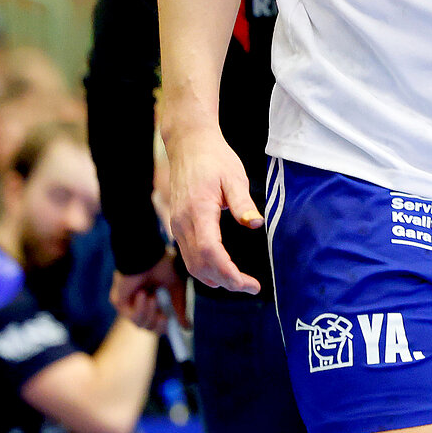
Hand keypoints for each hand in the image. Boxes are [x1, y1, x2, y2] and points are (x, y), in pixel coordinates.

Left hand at [111, 252, 187, 331]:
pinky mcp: (119, 301)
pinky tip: (143, 294)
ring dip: (150, 314)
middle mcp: (141, 303)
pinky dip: (140, 308)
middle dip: (159, 325)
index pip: (159, 324)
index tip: (174, 329)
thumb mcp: (177, 290)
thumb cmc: (164, 266)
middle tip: (165, 317)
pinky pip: (131, 317)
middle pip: (150, 328)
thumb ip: (180, 309)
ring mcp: (129, 303)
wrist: (147, 253)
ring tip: (153, 297)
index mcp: (156, 299)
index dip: (166, 328)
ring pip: (141, 325)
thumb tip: (187, 328)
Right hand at [164, 124, 262, 294]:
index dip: (230, 274)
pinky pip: (187, 256)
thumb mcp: (235, 177)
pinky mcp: (177, 226)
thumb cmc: (214, 158)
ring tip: (238, 282)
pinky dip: (204, 269)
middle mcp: (183, 224)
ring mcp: (177, 226)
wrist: (188, 146)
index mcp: (198, 212)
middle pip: (200, 266)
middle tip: (250, 286)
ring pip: (192, 265)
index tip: (250, 284)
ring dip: (214, 278)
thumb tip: (255, 224)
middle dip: (225, 282)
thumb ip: (243, 203)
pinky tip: (221, 269)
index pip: (211, 254)